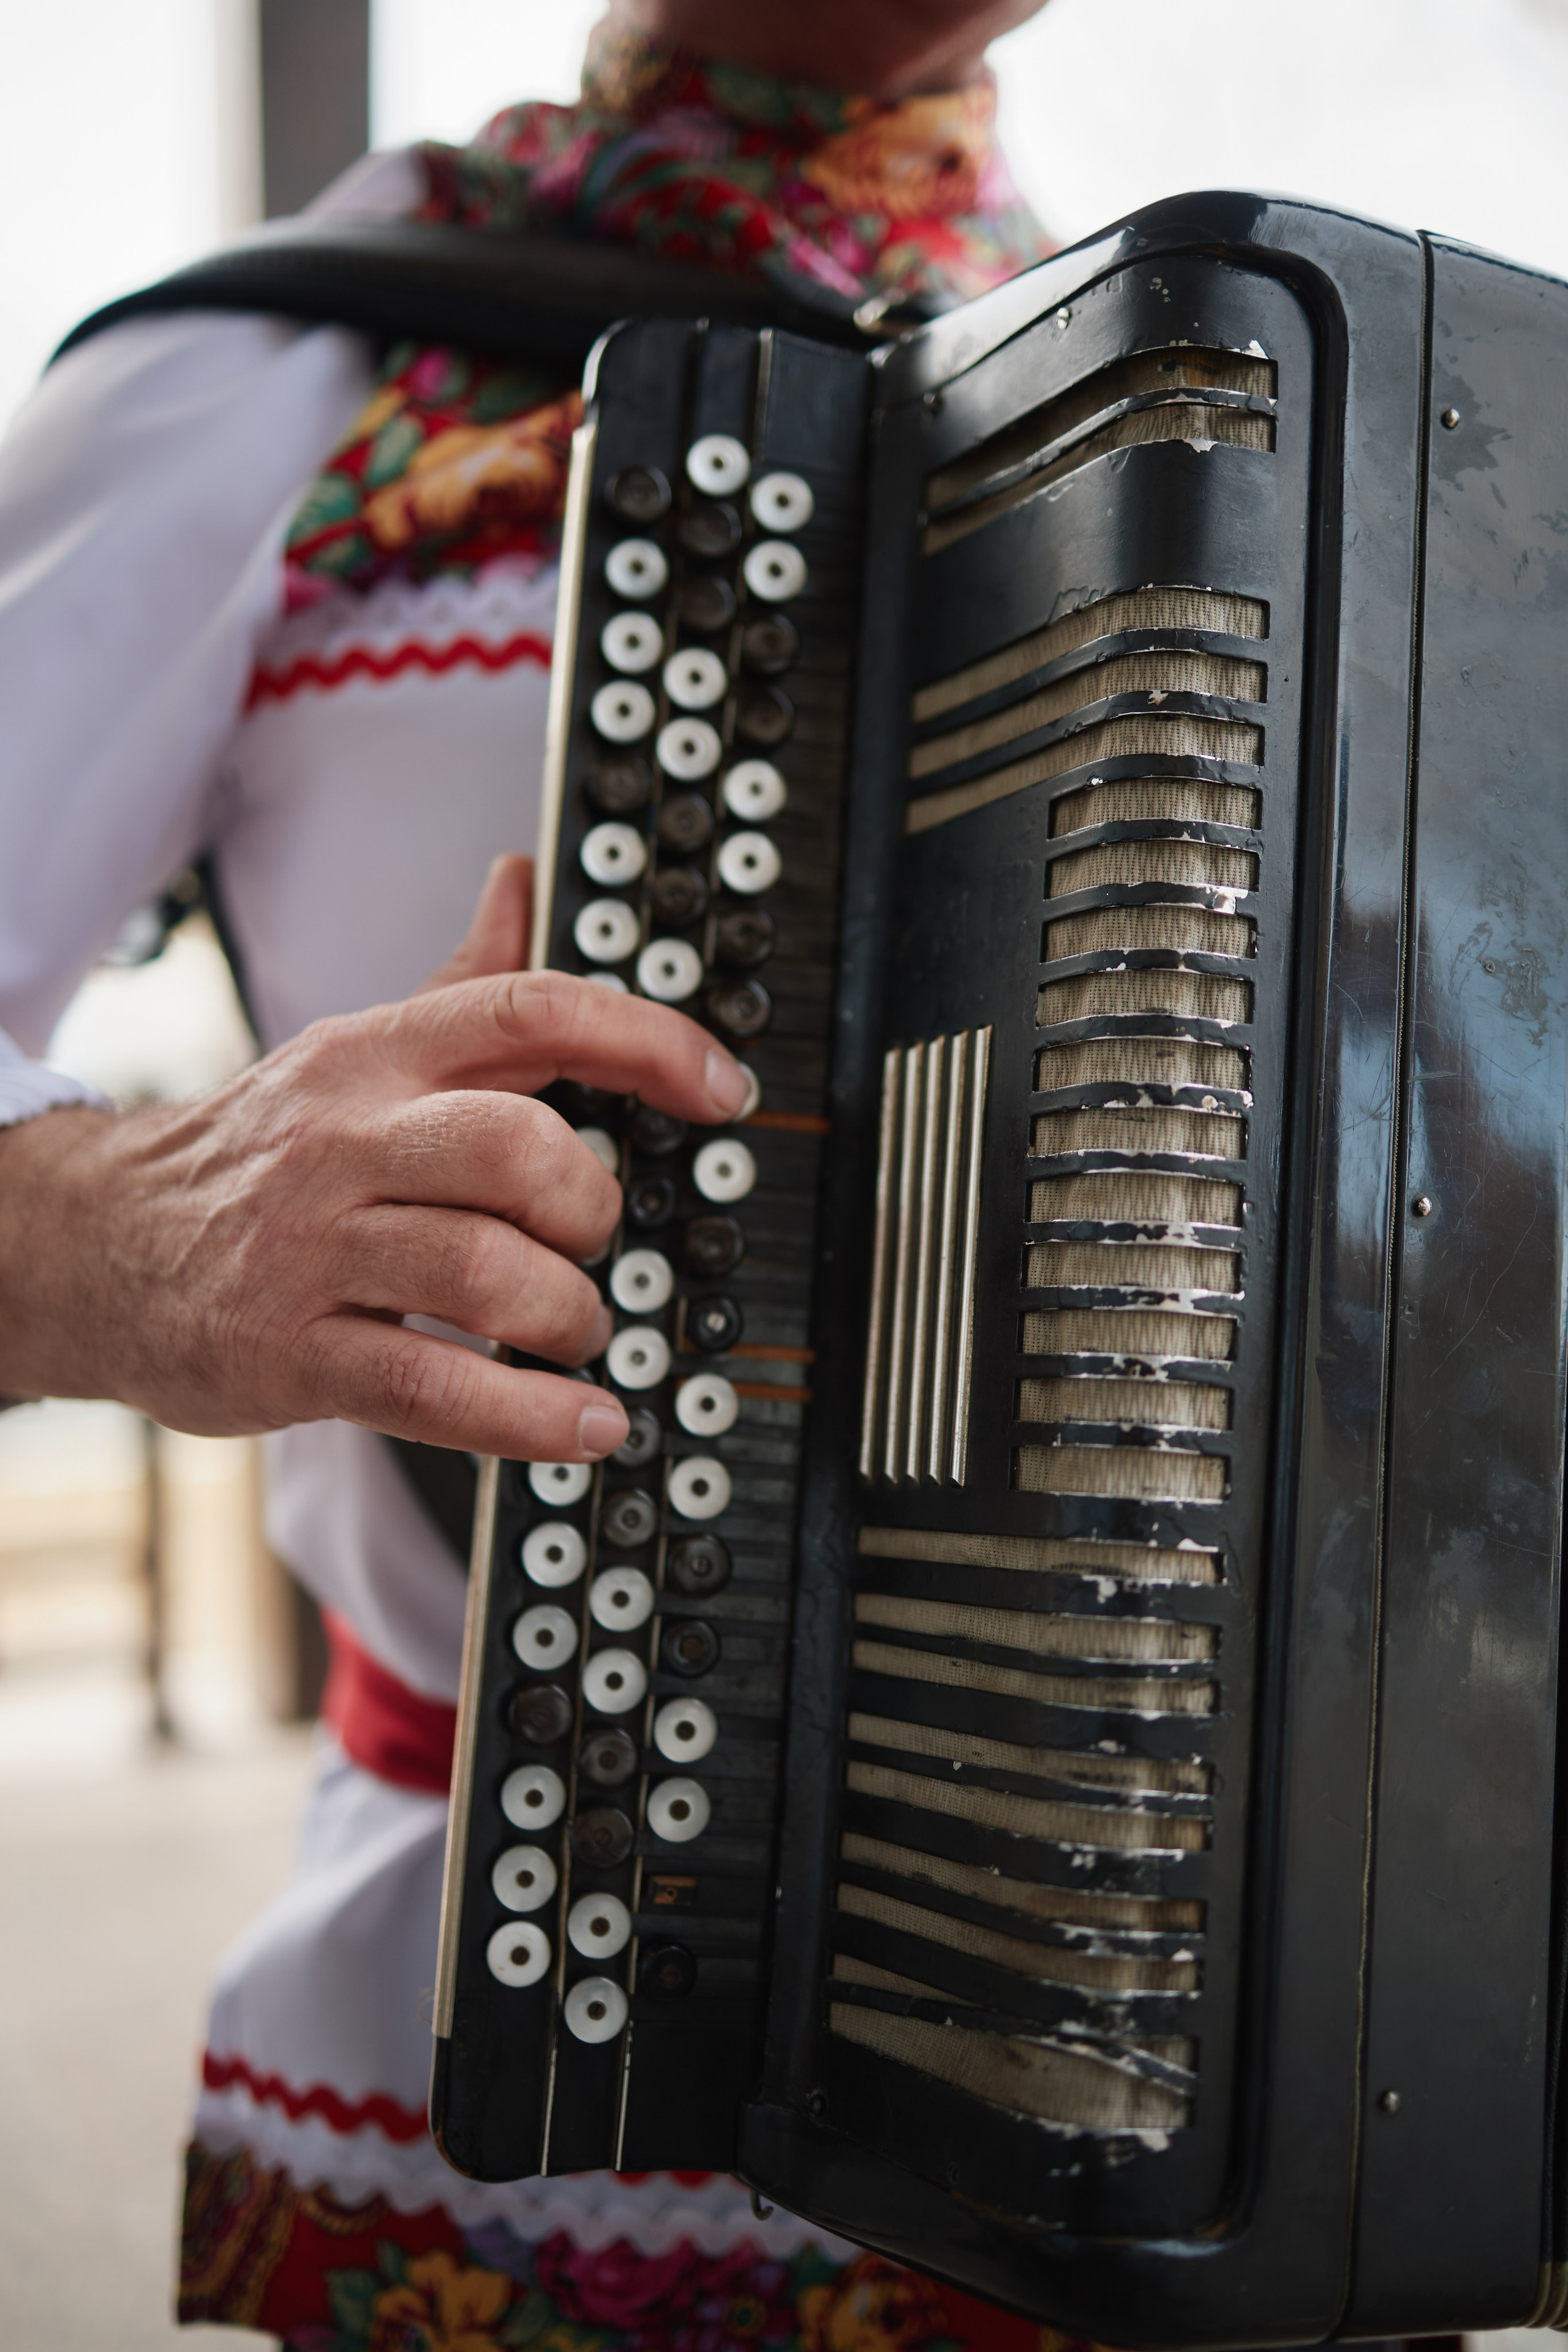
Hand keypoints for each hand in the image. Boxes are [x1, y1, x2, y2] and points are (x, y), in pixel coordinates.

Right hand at [0, 855, 748, 1456]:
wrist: (94, 1243)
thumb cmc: (258, 1154)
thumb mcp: (352, 1054)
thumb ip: (457, 983)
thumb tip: (524, 878)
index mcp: (373, 1056)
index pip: (528, 1010)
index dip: (647, 1041)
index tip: (721, 1088)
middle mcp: (343, 1141)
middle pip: (516, 1145)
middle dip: (590, 1204)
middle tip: (591, 1238)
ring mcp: (311, 1250)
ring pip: (484, 1270)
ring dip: (567, 1313)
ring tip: (574, 1329)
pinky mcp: (289, 1354)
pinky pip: (436, 1388)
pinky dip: (529, 1417)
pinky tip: (581, 1424)